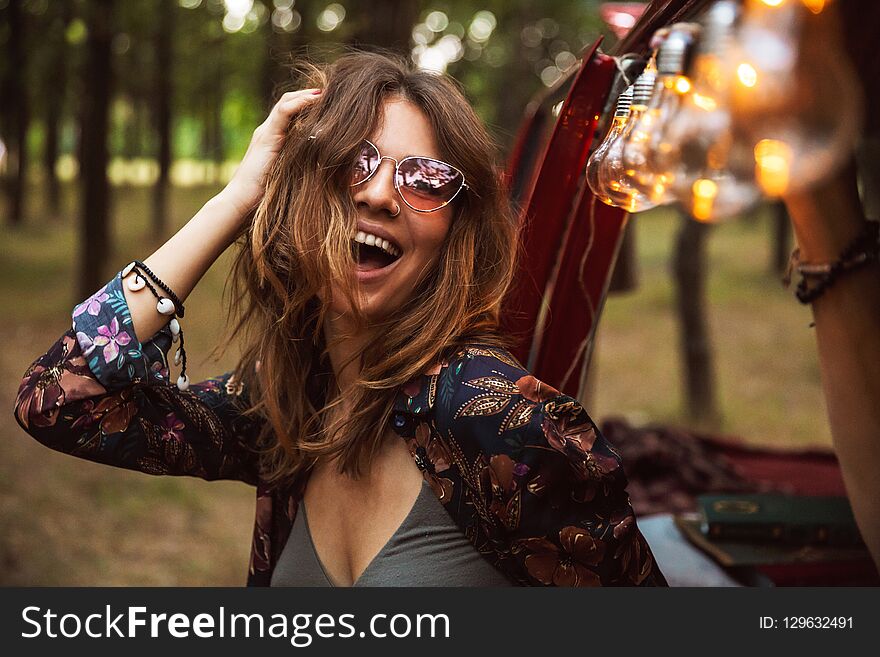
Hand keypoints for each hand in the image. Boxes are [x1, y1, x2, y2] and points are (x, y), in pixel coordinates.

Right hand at [221, 88, 322, 217]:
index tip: (327, 102)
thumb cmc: (265, 194)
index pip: (290, 112)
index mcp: (273, 138)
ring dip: (306, 95)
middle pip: (288, 102)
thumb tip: (323, 166)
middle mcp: (267, 130)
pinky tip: (315, 100)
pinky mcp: (267, 137)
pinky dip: (300, 104)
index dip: (306, 104)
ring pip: (285, 103)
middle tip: (330, 92)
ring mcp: (265, 132)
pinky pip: (283, 112)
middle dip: (308, 95)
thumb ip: (299, 164)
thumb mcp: (288, 174)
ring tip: (324, 93)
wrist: (242, 200)